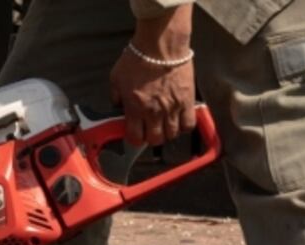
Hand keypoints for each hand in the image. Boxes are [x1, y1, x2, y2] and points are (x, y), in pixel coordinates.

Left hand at [109, 7, 195, 145]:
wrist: (161, 44)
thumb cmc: (137, 58)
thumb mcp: (116, 78)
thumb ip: (116, 96)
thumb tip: (118, 105)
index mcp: (135, 108)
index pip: (135, 137)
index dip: (135, 139)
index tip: (135, 135)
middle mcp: (154, 112)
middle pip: (155, 140)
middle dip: (151, 138)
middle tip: (150, 129)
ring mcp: (172, 108)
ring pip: (172, 135)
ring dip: (167, 133)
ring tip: (165, 125)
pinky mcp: (187, 100)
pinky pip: (189, 124)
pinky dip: (184, 126)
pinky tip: (179, 120)